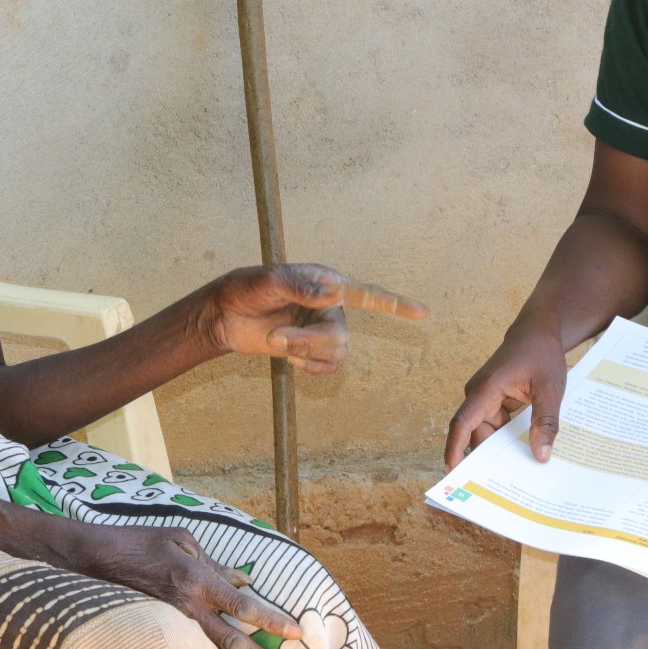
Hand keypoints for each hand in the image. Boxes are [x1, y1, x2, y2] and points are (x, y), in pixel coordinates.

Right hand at [67, 522, 302, 648]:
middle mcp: (188, 608)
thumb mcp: (182, 540)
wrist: (94, 561)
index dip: (272, 621)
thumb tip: (244, 583)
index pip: (243, 606)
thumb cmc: (141, 543)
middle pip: (233, 641)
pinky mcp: (158, 635)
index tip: (296, 634)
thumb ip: (217, 564)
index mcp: (198, 580)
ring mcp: (171, 626)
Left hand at [205, 264, 427, 373]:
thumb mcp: (268, 281)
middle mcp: (330, 306)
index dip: (396, 305)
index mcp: (326, 283)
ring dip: (305, 352)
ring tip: (278, 342)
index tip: (424, 314)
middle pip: (342, 335)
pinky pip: (329, 367)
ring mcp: (321, 329)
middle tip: (277, 338)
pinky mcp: (311, 349)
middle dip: (309, 342)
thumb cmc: (244, 289)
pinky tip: (291, 358)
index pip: (367, 294)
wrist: (224, 315)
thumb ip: (299, 286)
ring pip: (337, 353)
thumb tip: (332, 295)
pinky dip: (311, 367)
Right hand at [446, 328, 568, 469]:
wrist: (538, 331)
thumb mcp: (550, 388)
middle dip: (484, 458)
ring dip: (498, 449)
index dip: (455, 447)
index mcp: (487, 388)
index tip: (453, 471)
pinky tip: (521, 453)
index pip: (463, 422)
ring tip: (512, 474)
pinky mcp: (495, 401)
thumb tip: (541, 455)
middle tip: (496, 488)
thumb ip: (545, 421)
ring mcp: (486, 398)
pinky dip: (507, 439)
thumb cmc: (541, 353)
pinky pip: (496, 425)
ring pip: (487, 431)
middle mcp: (480, 394)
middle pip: (476, 433)